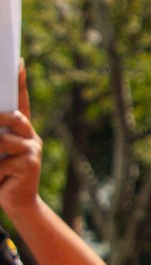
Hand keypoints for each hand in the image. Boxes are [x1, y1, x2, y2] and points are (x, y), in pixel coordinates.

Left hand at [0, 60, 43, 212]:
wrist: (17, 202)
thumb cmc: (0, 175)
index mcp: (21, 131)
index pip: (21, 102)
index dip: (20, 83)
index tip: (17, 62)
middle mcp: (31, 136)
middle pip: (14, 117)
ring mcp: (33, 149)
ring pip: (2, 140)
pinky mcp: (31, 163)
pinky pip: (2, 161)